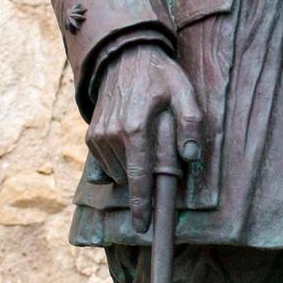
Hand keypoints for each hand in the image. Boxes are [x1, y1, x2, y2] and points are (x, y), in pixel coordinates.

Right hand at [86, 45, 202, 232]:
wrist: (125, 57)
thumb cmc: (159, 76)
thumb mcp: (184, 92)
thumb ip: (191, 123)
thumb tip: (190, 157)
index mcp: (134, 128)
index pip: (138, 177)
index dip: (141, 204)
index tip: (143, 225)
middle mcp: (111, 135)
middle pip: (129, 178)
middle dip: (145, 182)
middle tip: (161, 165)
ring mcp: (98, 136)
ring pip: (117, 173)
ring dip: (132, 172)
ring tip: (147, 151)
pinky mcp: (91, 136)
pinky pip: (104, 165)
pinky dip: (119, 165)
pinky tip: (132, 151)